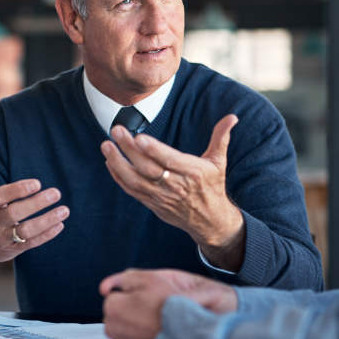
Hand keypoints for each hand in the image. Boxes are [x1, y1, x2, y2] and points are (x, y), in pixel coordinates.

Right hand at [0, 145, 68, 275]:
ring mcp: (3, 237)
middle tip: (56, 192)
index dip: (18, 190)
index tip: (37, 183)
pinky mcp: (13, 249)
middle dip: (36, 204)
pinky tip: (60, 224)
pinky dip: (46, 235)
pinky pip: (31, 243)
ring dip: (46, 221)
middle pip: (15, 213)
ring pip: (25, 231)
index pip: (0, 196)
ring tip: (65, 210)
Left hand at [99, 268, 237, 338]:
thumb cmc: (177, 306)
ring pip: (123, 334)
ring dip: (134, 329)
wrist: (197, 335)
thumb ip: (123, 279)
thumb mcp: (152, 279)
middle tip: (154, 310)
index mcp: (115, 308)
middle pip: (116, 318)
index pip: (113, 299)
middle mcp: (116, 331)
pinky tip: (158, 337)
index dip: (132, 297)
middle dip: (130, 313)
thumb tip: (105, 287)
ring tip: (157, 324)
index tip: (147, 299)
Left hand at [101, 114, 245, 270]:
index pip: (170, 160)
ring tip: (106, 145)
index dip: (154, 150)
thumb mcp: (219, 162)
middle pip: (149, 168)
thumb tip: (232, 117)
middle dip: (129, 149)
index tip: (139, 137)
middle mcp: (176, 185)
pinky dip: (119, 177)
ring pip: (136, 180)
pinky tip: (110, 162)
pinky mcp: (153, 204)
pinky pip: (132, 191)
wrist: (209, 221)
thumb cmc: (213, 186)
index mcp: (193, 173)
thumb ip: (221, 137)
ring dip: (119, 163)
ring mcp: (162, 197)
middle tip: (116, 131)